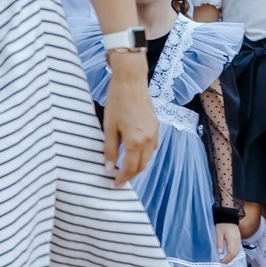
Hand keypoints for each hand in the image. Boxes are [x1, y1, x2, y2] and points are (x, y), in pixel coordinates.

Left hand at [101, 53, 156, 185]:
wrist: (131, 82)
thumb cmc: (117, 102)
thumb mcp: (109, 127)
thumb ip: (110, 149)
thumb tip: (109, 167)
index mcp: (135, 141)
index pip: (130, 168)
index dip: (122, 178)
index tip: (114, 184)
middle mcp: (148, 140)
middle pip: (141, 166)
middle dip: (130, 175)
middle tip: (118, 180)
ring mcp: (154, 133)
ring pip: (148, 158)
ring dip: (138, 166)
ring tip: (124, 169)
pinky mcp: (156, 127)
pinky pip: (152, 148)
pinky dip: (144, 155)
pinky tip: (134, 154)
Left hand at [216, 222, 241, 263]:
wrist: (228, 216)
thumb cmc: (222, 224)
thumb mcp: (218, 233)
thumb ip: (219, 243)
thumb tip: (220, 252)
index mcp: (233, 240)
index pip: (232, 253)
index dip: (227, 259)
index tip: (222, 262)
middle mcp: (237, 241)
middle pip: (235, 253)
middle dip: (230, 259)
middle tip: (223, 263)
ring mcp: (238, 240)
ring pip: (237, 251)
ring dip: (232, 257)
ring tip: (226, 260)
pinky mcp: (238, 239)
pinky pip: (237, 248)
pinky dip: (234, 253)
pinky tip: (229, 254)